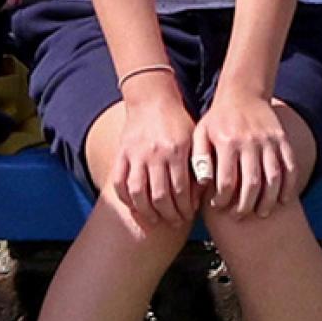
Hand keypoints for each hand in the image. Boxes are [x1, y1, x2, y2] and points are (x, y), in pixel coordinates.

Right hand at [108, 80, 197, 229]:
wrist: (151, 98)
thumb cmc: (177, 120)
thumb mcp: (194, 138)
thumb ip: (198, 164)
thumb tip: (202, 192)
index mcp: (176, 151)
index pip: (181, 190)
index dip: (185, 208)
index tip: (189, 214)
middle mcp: (154, 154)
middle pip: (159, 196)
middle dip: (169, 214)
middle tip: (175, 221)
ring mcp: (135, 154)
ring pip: (137, 192)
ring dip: (146, 212)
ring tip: (155, 220)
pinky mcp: (121, 153)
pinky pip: (119, 182)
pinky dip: (125, 198)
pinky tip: (134, 206)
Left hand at [193, 91, 295, 218]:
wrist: (242, 93)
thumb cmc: (217, 119)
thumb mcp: (201, 134)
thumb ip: (200, 159)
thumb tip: (203, 186)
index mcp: (227, 142)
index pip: (226, 181)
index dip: (223, 199)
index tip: (219, 206)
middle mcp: (249, 142)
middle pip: (251, 183)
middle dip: (246, 205)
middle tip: (240, 216)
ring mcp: (269, 141)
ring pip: (273, 178)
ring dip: (269, 201)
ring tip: (261, 213)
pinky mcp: (283, 140)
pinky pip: (290, 167)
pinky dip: (289, 187)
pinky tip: (283, 200)